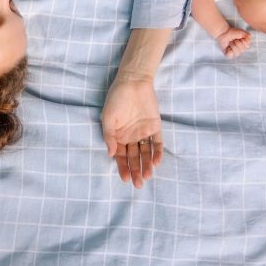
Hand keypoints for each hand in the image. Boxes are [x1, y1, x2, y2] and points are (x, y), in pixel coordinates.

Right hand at [101, 74, 163, 188]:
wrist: (133, 82)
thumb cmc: (116, 99)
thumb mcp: (108, 117)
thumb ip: (109, 136)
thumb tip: (110, 154)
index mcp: (118, 136)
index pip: (121, 156)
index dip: (123, 168)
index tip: (125, 179)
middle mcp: (131, 137)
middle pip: (134, 158)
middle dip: (135, 171)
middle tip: (138, 184)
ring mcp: (143, 132)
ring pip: (146, 153)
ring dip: (147, 164)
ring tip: (148, 176)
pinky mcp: (155, 126)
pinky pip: (157, 142)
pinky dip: (157, 152)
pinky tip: (156, 162)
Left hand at [216, 26, 250, 57]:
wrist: (225, 32)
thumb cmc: (234, 32)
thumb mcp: (243, 33)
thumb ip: (249, 37)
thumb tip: (248, 42)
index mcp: (245, 45)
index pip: (247, 46)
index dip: (243, 41)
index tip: (240, 38)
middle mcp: (241, 50)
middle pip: (242, 50)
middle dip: (237, 43)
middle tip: (234, 39)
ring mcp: (234, 52)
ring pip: (237, 53)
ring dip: (233, 45)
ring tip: (231, 42)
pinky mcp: (228, 54)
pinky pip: (230, 56)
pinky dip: (229, 51)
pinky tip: (228, 47)